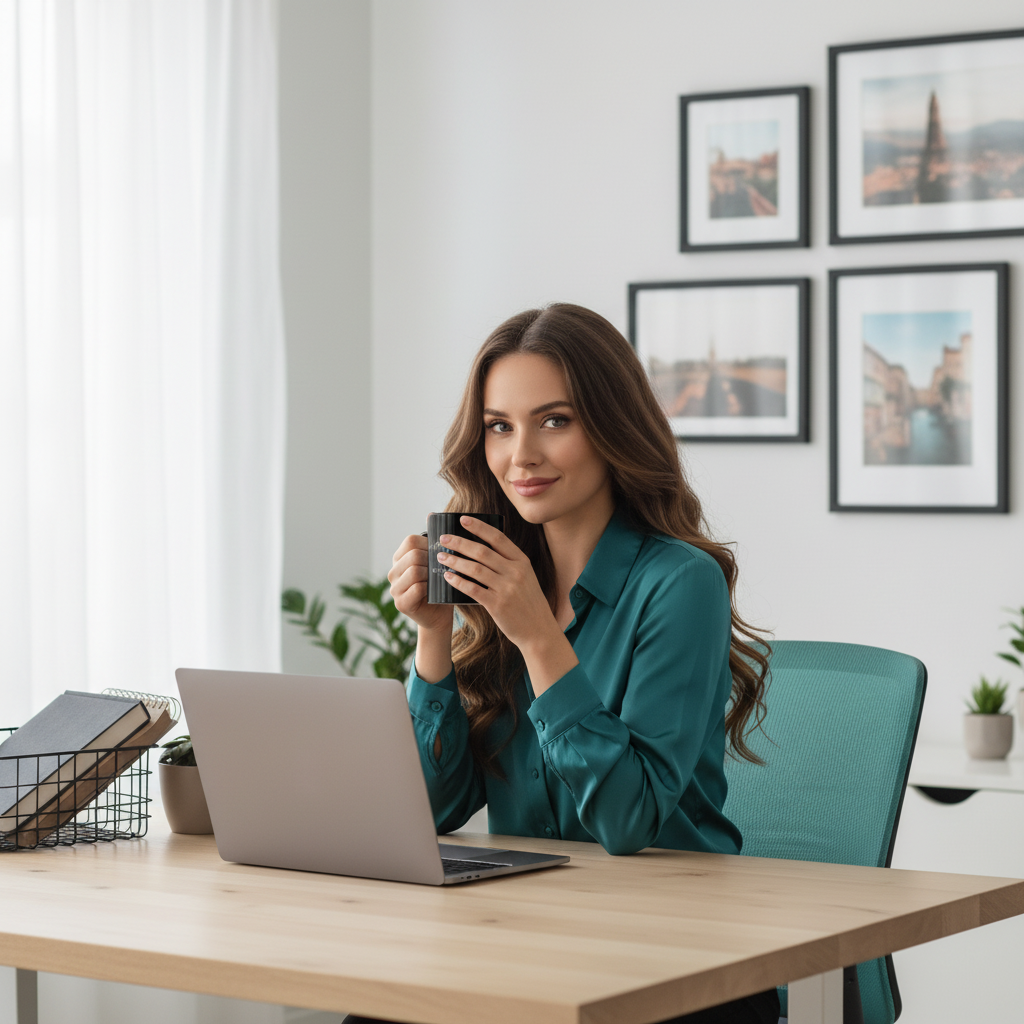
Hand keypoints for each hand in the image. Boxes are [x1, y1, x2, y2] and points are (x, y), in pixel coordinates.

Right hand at [388, 534, 453, 635]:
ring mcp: (394, 589)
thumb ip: (433, 542)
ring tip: (440, 579)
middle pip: (414, 555)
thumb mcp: (437, 562)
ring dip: (432, 575)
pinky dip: (430, 588)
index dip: (429, 544)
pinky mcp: (401, 603)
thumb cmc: (441, 586)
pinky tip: (435, 591)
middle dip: (432, 560)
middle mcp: (393, 572)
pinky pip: (417, 588)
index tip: (441, 553)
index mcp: (399, 559)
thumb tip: (431, 514)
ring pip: (415, 571)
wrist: (440, 615)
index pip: (410, 540)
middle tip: (443, 568)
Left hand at [434, 517, 558, 653]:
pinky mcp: (498, 605)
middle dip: (460, 542)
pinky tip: (448, 577)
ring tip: (442, 557)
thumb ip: (508, 563)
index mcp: (522, 561)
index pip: (497, 538)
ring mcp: (507, 588)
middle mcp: (515, 572)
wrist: (539, 630)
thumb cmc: (529, 602)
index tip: (462, 519)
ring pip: (475, 568)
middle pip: (482, 551)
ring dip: (455, 561)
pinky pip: (473, 589)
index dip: (479, 527)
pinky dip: (459, 581)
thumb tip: (481, 549)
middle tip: (443, 539)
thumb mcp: (525, 577)